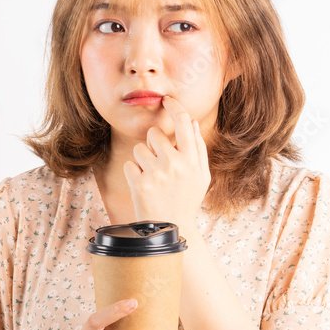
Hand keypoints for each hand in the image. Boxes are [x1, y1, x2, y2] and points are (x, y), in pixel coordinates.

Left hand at [123, 95, 209, 234]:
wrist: (169, 229)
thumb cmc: (186, 200)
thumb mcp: (201, 176)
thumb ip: (198, 149)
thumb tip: (193, 122)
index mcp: (192, 160)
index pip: (184, 123)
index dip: (174, 107)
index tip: (167, 100)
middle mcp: (175, 164)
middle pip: (154, 134)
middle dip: (153, 143)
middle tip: (158, 161)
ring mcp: (157, 174)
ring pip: (139, 149)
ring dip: (142, 160)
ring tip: (151, 177)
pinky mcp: (140, 184)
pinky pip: (129, 165)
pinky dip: (133, 174)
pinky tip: (143, 186)